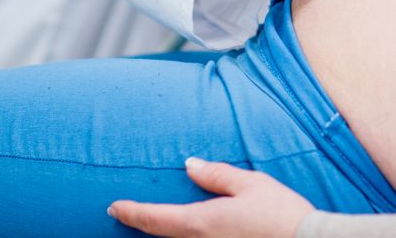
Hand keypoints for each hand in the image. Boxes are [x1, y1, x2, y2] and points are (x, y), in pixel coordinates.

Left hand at [108, 157, 312, 236]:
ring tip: (153, 220)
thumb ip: (217, 175)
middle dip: (143, 223)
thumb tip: (190, 165)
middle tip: (126, 214)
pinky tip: (186, 229)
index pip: (156, 218)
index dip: (132, 212)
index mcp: (202, 223)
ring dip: (163, 232)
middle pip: (162, 235)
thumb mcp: (251, 185)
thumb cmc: (281, 215)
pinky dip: (183, 236)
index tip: (114, 207)